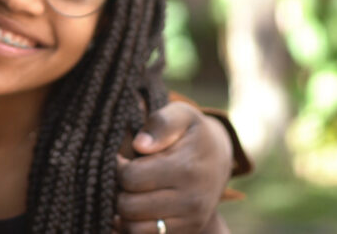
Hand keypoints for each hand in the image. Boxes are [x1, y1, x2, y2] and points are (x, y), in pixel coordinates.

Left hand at [115, 102, 232, 232]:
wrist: (219, 159)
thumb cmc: (191, 134)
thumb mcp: (181, 115)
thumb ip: (161, 124)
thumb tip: (140, 144)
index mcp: (187, 169)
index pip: (131, 177)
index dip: (117, 166)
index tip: (120, 158)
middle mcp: (191, 200)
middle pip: (128, 206)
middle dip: (117, 189)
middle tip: (122, 176)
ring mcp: (190, 221)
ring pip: (134, 228)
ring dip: (122, 211)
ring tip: (127, 191)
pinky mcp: (187, 232)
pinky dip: (133, 226)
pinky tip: (134, 208)